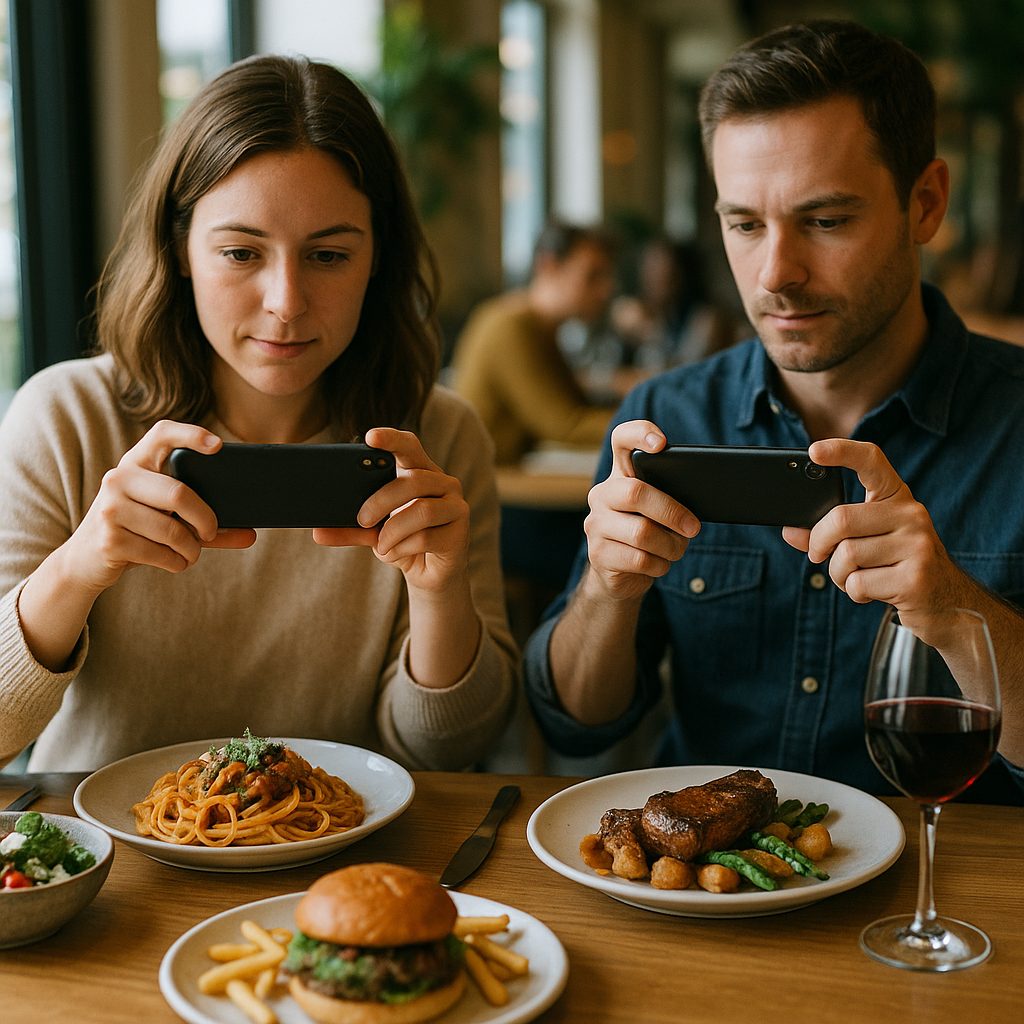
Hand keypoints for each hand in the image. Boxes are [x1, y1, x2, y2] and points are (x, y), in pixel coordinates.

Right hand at [60, 421, 256, 595]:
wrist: (86, 559)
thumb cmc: (138, 530)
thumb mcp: (168, 518)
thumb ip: (206, 523)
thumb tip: (251, 534)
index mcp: (136, 462)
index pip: (162, 434)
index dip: (190, 435)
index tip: (218, 446)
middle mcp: (119, 478)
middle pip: (178, 493)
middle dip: (205, 519)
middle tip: (211, 531)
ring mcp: (110, 508)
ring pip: (172, 530)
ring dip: (192, 549)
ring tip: (191, 553)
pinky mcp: (108, 539)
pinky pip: (160, 553)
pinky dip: (177, 562)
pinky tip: (176, 562)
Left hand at [313, 427, 470, 593]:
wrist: (427, 575)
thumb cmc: (402, 542)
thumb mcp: (373, 532)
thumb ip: (350, 528)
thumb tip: (316, 532)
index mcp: (421, 471)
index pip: (410, 446)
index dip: (392, 439)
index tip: (371, 437)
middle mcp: (444, 483)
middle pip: (413, 480)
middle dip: (382, 500)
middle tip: (362, 519)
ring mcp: (456, 507)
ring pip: (422, 510)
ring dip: (393, 531)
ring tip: (380, 545)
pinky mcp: (459, 534)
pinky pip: (426, 537)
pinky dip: (403, 548)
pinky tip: (396, 554)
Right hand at [582, 420, 698, 601]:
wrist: (620, 576)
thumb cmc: (649, 535)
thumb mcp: (660, 512)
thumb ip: (670, 499)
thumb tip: (694, 509)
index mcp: (620, 476)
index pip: (622, 440)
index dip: (639, 434)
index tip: (661, 444)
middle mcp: (602, 495)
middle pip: (636, 493)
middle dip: (672, 513)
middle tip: (693, 528)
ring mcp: (596, 524)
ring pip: (641, 533)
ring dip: (670, 546)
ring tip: (675, 550)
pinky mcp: (597, 554)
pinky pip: (639, 559)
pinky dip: (659, 565)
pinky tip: (658, 563)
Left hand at [782, 438, 965, 640]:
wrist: (947, 603)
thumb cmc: (896, 567)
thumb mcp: (866, 542)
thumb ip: (827, 534)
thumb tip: (790, 531)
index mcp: (897, 498)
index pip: (871, 461)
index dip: (841, 451)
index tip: (813, 451)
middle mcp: (912, 514)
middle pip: (840, 519)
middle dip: (818, 543)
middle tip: (818, 555)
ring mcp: (918, 545)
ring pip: (846, 555)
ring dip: (838, 574)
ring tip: (857, 578)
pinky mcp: (915, 578)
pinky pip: (858, 583)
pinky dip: (853, 592)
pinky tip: (874, 592)